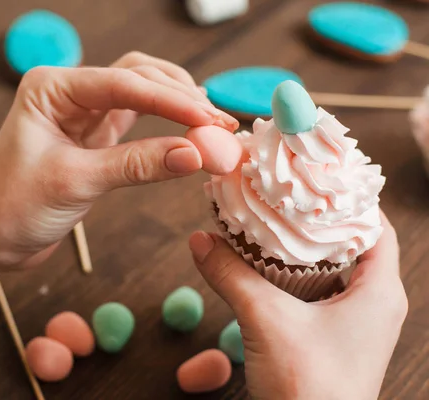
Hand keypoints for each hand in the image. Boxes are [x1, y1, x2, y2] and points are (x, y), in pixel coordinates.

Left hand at [0, 52, 241, 270]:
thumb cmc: (12, 208)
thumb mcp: (76, 182)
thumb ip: (138, 165)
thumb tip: (198, 155)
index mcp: (53, 88)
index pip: (125, 84)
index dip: (174, 103)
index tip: (214, 123)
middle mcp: (69, 91)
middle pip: (139, 76)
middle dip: (182, 99)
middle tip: (221, 126)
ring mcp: (83, 113)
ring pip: (141, 92)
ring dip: (177, 104)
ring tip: (213, 126)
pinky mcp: (94, 137)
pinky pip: (137, 121)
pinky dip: (165, 125)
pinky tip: (189, 133)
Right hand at [189, 211, 407, 399]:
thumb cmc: (309, 390)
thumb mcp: (266, 321)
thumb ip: (231, 275)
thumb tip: (199, 239)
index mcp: (379, 292)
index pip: (374, 224)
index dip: (346, 195)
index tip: (312, 174)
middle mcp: (373, 303)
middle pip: (350, 242)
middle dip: (316, 216)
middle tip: (283, 190)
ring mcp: (352, 322)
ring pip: (331, 268)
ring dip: (302, 245)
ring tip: (269, 217)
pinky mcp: (331, 337)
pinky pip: (316, 291)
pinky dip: (293, 272)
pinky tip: (264, 263)